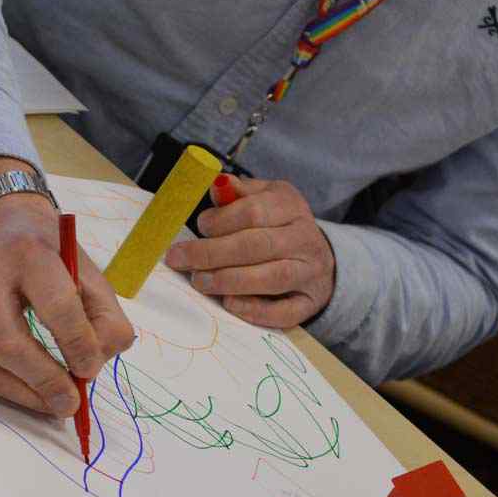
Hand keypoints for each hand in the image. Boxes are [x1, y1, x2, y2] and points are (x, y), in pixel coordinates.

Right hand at [0, 156, 135, 416]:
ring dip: (27, 395)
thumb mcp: (86, 269)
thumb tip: (92, 368)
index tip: (91, 370)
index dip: (77, 344)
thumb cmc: (49, 251)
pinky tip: (34, 390)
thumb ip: (104, 317)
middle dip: (45, 381)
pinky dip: (12, 389)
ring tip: (56, 405)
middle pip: (8, 344)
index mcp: (28, 253)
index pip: (55, 306)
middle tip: (71, 403)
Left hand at [164, 176, 335, 328]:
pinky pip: (284, 312)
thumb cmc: (277, 226)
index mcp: (290, 207)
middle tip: (179, 259)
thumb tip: (216, 184)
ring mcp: (310, 273)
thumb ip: (238, 194)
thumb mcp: (263, 198)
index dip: (220, 221)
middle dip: (212, 253)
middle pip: (256, 245)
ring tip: (199, 281)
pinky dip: (255, 310)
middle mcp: (305, 239)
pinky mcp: (309, 303)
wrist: (317, 259)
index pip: (253, 212)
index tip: (198, 227)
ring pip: (271, 277)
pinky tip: (230, 304)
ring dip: (228, 281)